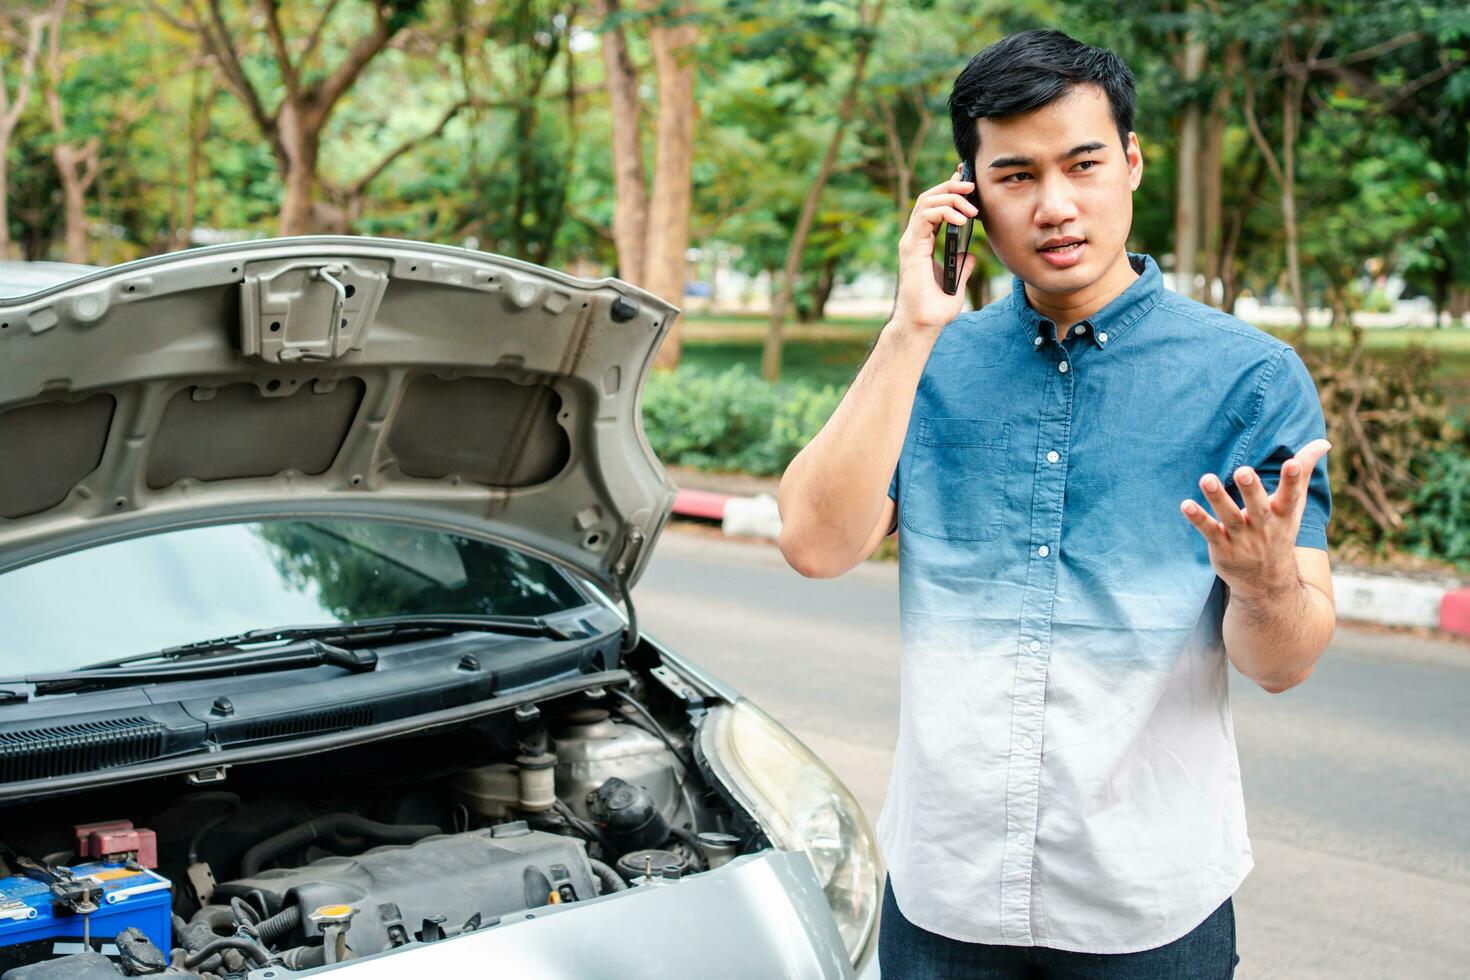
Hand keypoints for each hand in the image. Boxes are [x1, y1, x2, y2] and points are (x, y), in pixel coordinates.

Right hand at [893, 163, 980, 332]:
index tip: (967, 182)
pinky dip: (945, 212)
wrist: (924, 325)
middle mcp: (914, 239)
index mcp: (923, 243)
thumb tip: (970, 254)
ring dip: (951, 197)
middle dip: (951, 186)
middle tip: (972, 186)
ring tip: (972, 205)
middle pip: (929, 198)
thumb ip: (962, 266)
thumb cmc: (935, 309)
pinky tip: (962, 219)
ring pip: (926, 202)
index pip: (934, 207)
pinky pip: (925, 217)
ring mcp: (911, 242)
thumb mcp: (957, 282)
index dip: (949, 191)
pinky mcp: (911, 248)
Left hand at [1180, 439, 1330, 596]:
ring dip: (1218, 498)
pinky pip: (1209, 531)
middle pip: (1258, 507)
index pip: (1291, 495)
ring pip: (1230, 517)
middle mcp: (1264, 527)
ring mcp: (1242, 539)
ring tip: (1206, 478)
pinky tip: (1186, 504)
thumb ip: (1304, 473)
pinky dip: (1198, 519)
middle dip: (1252, 489)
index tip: (1293, 462)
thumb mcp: (1295, 506)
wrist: (1267, 584)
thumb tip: (1323, 442)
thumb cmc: (1279, 533)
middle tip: (1244, 471)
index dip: (1293, 480)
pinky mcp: (1222, 548)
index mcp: (1284, 514)